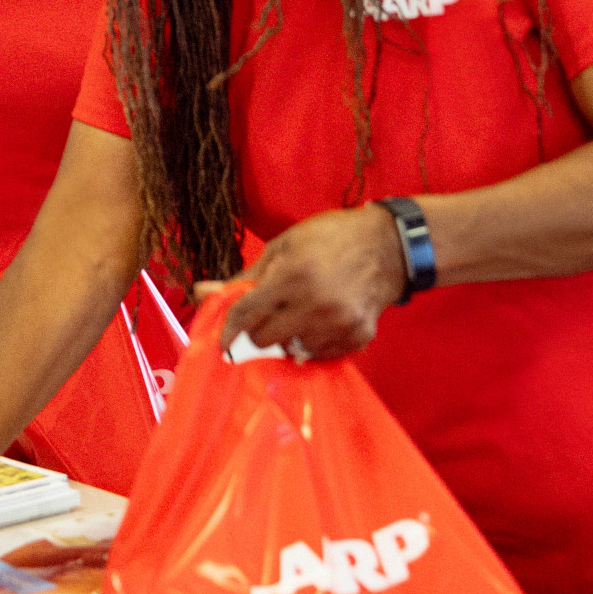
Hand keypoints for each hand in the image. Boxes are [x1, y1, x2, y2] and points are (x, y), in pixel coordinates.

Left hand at [203, 205, 406, 359]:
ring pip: (291, 349)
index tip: (221, 343)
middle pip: (265, 339)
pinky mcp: (358, 336)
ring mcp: (339, 323)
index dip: (228, 330)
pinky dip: (313, 343)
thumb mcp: (283, 247)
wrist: (389, 246)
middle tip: (270, 314)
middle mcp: (316, 303)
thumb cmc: (329, 239)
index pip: (247, 313)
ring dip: (288, 337)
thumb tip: (202, 292)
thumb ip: (246, 278)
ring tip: (300, 313)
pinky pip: (320, 354)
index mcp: (292, 275)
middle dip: (259, 329)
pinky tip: (321, 321)